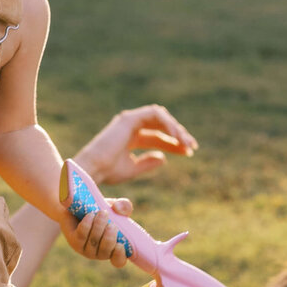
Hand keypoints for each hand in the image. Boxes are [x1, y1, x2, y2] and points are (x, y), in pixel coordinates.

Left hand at [60, 199, 133, 269]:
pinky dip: (87, 225)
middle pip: (105, 252)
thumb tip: (118, 208)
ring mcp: (86, 249)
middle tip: (112, 224)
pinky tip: (90, 215)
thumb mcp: (114, 206)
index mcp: (113, 248)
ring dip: (99, 227)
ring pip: (93, 242)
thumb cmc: (100, 209)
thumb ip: (124, 206)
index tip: (120, 245)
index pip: (118, 261)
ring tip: (102, 213)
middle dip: (109, 238)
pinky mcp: (74, 241)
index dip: (119, 256)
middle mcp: (99, 252)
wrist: (77, 205)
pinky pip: (81, 235)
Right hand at [75, 106, 196, 185]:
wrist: (93, 170)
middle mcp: (131, 127)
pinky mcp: (129, 118)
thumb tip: (163, 158)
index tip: (189, 152)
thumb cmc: (108, 172)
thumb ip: (147, 163)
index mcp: (131, 138)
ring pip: (160, 117)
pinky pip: (154, 114)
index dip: (175, 144)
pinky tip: (175, 136)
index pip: (158, 137)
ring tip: (185, 142)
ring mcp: (129, 121)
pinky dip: (167, 123)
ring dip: (175, 128)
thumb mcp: (132, 169)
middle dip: (179, 135)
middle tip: (192, 147)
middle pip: (161, 126)